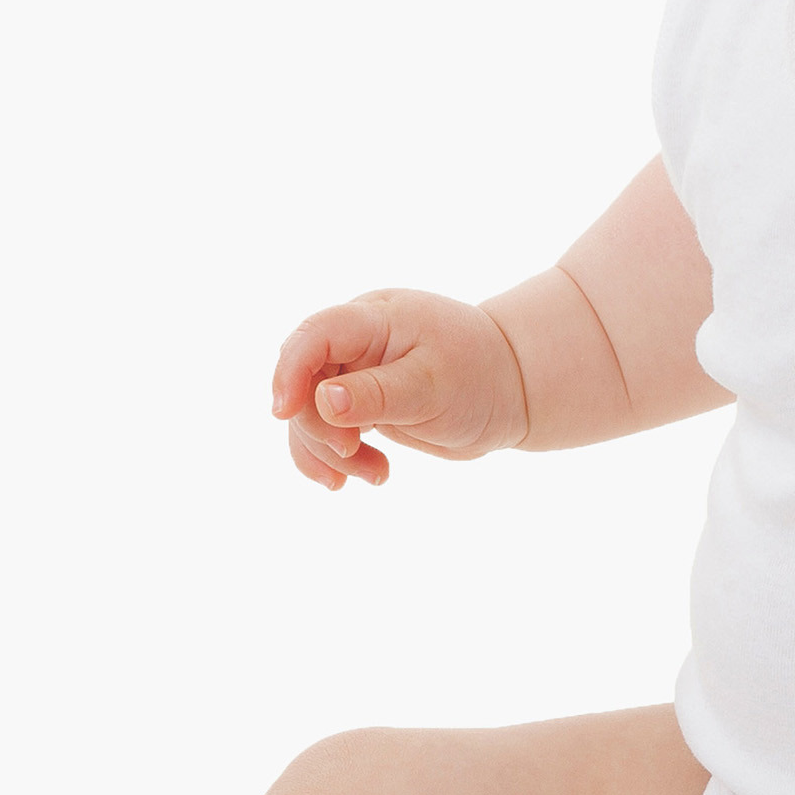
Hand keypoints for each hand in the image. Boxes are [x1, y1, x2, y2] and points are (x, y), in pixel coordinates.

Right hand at [270, 289, 529, 490]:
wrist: (511, 388)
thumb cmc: (480, 376)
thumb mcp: (432, 387)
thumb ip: (376, 394)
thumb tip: (322, 401)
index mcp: (375, 319)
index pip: (315, 335)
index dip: (290, 371)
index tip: (282, 414)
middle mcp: (357, 341)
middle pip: (305, 382)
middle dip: (318, 427)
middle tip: (352, 455)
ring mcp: (356, 372)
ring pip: (311, 414)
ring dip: (330, 452)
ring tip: (374, 475)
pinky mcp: (360, 402)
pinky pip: (328, 431)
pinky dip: (340, 459)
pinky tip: (372, 475)